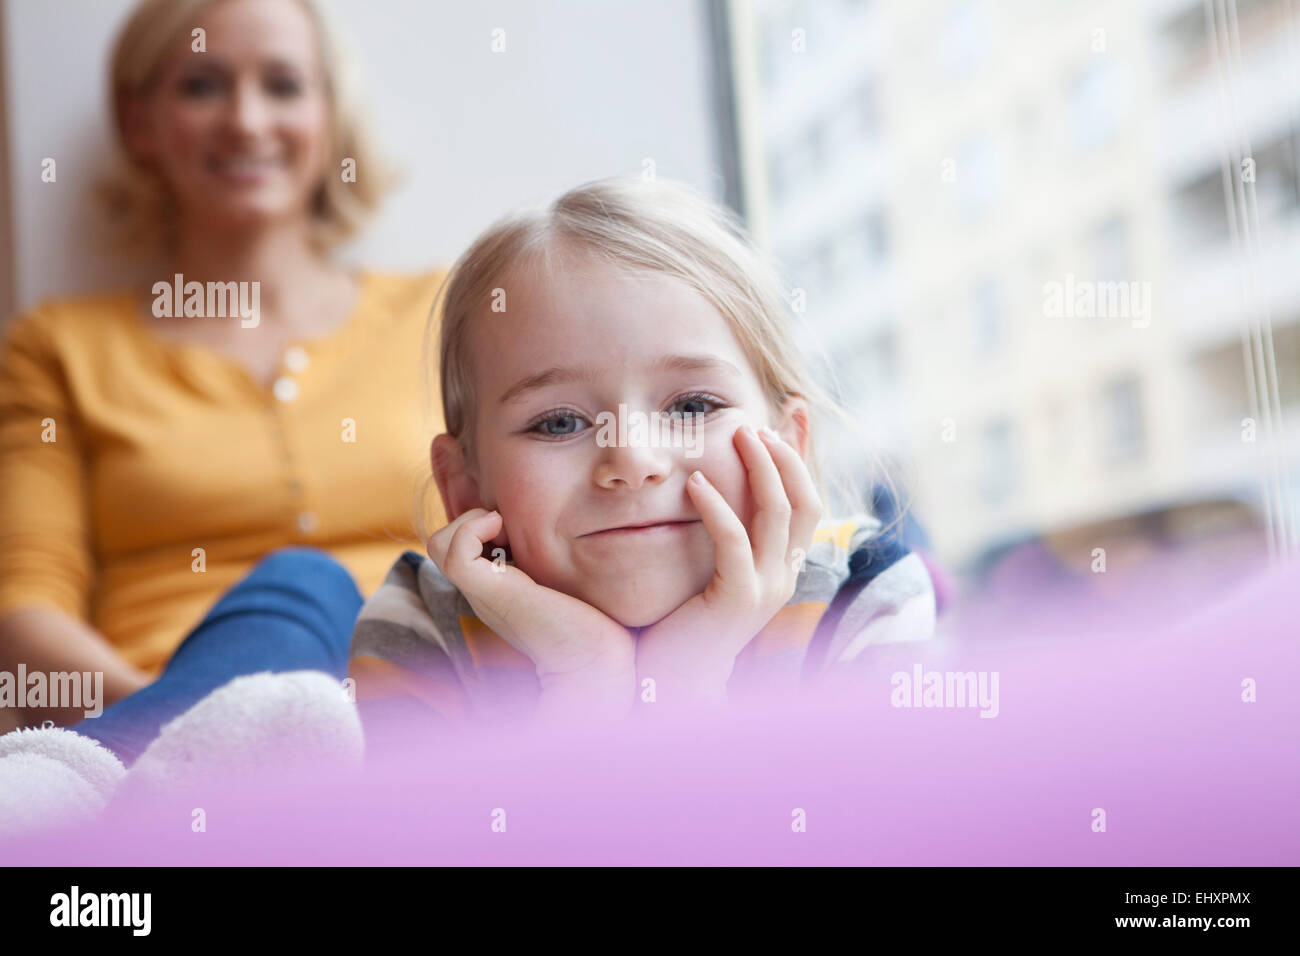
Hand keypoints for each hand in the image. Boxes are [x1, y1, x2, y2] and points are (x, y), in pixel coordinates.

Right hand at [427, 508, 637, 721]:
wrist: (596, 663)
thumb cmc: (595, 625)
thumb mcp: (569, 583)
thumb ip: (557, 566)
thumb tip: (575, 532)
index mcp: (498, 589)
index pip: (461, 547)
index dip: (483, 524)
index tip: (519, 529)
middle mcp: (484, 592)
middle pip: (442, 544)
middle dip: (471, 518)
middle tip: (510, 528)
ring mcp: (484, 593)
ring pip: (439, 545)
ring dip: (469, 522)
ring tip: (504, 529)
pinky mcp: (491, 593)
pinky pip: (453, 553)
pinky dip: (472, 529)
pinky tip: (505, 531)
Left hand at [634, 425, 822, 706]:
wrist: (672, 686)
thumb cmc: (681, 624)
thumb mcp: (708, 568)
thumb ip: (720, 531)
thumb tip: (707, 481)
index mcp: (782, 567)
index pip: (808, 499)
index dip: (804, 454)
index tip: (795, 409)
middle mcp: (784, 577)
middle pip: (807, 501)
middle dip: (786, 454)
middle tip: (755, 421)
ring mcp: (765, 590)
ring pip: (780, 514)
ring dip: (760, 468)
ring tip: (735, 434)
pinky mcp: (736, 601)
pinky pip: (735, 543)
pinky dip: (717, 507)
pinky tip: (693, 482)